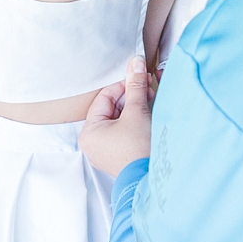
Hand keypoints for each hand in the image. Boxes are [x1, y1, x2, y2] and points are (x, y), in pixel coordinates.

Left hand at [79, 56, 152, 177]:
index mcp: (89, 133)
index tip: (138, 78)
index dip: (122, 85)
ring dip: (136, 107)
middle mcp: (94, 144)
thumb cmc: (139, 149)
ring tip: (151, 99)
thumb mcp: (136, 111)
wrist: (153, 178)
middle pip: (112, 109)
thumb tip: (134, 62)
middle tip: (147, 87)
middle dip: (131, 96)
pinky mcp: (120, 157)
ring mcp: (106, 152)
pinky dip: (136, 122)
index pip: (104, 98)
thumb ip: (135, 85)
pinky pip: (125, 132)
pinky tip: (149, 113)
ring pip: (120, 120)